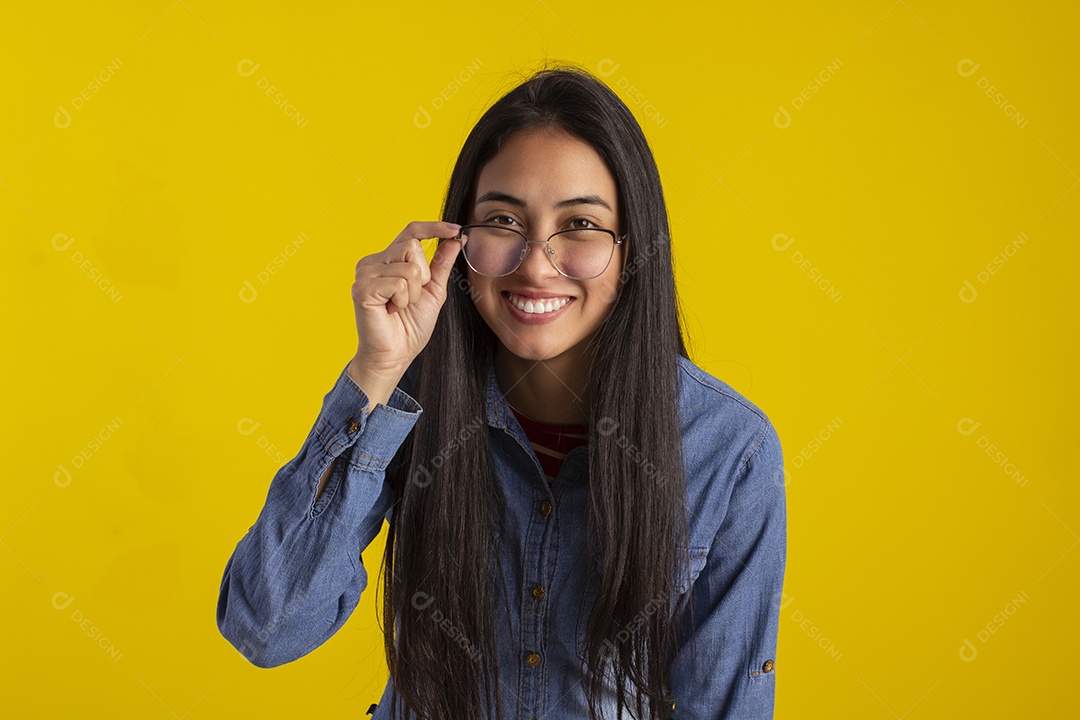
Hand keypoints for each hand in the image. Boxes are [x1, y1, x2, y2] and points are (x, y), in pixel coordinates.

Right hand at [350, 221, 465, 384]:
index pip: (411, 231)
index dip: (434, 227)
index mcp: (388, 260)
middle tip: (410, 298)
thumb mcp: (433, 290)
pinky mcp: (363, 288)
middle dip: (423, 275)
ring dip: (413, 292)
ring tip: (400, 306)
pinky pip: (399, 283)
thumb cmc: (410, 327)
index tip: (456, 230)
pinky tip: (391, 310)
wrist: (395, 356)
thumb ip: (442, 263)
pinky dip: (403, 300)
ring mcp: (365, 274)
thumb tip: (456, 238)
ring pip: (409, 267)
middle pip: (412, 245)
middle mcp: (373, 262)